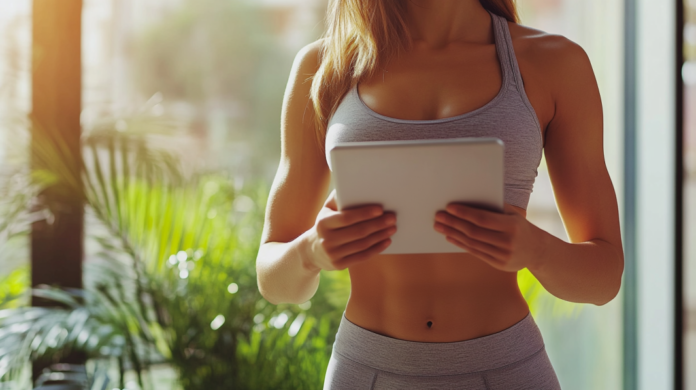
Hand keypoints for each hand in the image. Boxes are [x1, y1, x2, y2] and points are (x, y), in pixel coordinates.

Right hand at [304, 190, 395, 271]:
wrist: (312, 250)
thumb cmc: (326, 223)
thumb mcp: (326, 209)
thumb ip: (339, 197)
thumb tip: (355, 184)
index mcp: (323, 223)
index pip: (346, 218)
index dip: (364, 214)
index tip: (380, 209)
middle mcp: (326, 239)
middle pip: (358, 232)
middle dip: (377, 224)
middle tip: (392, 218)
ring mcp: (333, 254)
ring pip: (362, 245)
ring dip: (380, 236)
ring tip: (392, 228)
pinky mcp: (339, 265)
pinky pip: (362, 257)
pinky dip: (377, 249)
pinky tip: (386, 241)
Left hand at [433, 203, 548, 271]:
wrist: (538, 250)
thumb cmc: (520, 226)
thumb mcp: (512, 214)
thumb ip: (493, 208)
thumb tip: (467, 200)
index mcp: (511, 226)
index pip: (482, 219)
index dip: (464, 213)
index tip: (449, 207)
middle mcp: (508, 242)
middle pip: (474, 232)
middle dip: (453, 223)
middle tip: (438, 216)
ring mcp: (503, 255)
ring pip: (472, 243)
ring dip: (453, 234)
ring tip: (440, 226)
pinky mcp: (499, 264)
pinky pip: (475, 252)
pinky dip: (460, 244)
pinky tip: (450, 237)